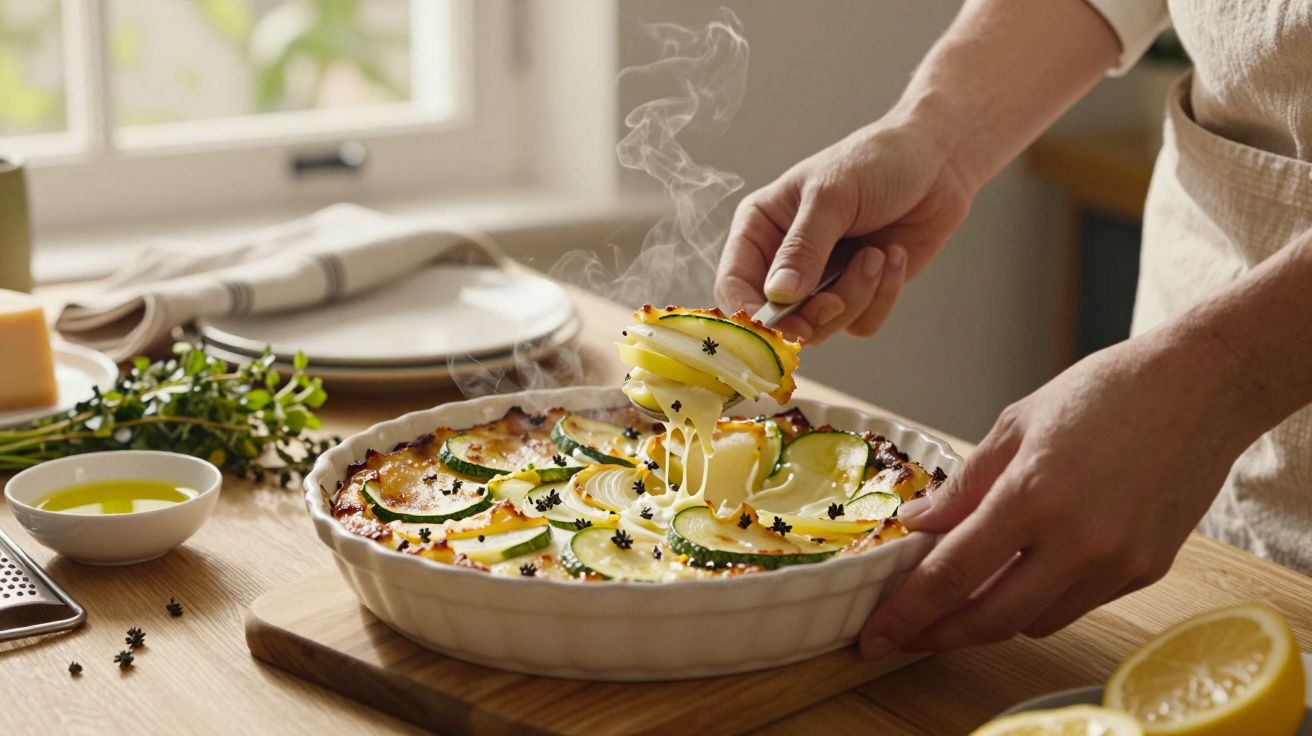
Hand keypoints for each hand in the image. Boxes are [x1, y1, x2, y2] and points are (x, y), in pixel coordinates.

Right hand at [714, 118, 974, 341]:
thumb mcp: (832, 196)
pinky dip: (882, 295)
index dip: (749, 314)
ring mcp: (821, 280)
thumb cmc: (876, 161)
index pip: (733, 285)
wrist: (939, 162)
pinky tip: (893, 256)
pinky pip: (860, 323)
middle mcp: (784, 260)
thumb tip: (778, 296)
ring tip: (876, 254)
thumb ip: (803, 248)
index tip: (777, 326)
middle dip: (812, 315)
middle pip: (777, 320)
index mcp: (760, 228)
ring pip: (822, 327)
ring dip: (856, 296)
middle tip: (837, 300)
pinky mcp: (858, 293)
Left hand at [859, 330, 1252, 656]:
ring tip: (960, 600)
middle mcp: (1078, 540)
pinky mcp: (1148, 571)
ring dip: (990, 619)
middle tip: (906, 637)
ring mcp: (1118, 562)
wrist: (1202, 386)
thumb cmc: (1106, 391)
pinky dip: (1039, 601)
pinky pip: (1077, 606)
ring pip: (1034, 622)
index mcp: (1033, 495)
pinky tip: (1021, 577)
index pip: (953, 575)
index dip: (908, 613)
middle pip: (991, 619)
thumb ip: (965, 484)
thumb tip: (920, 526)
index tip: (876, 633)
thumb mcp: (1017, 424)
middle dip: (939, 636)